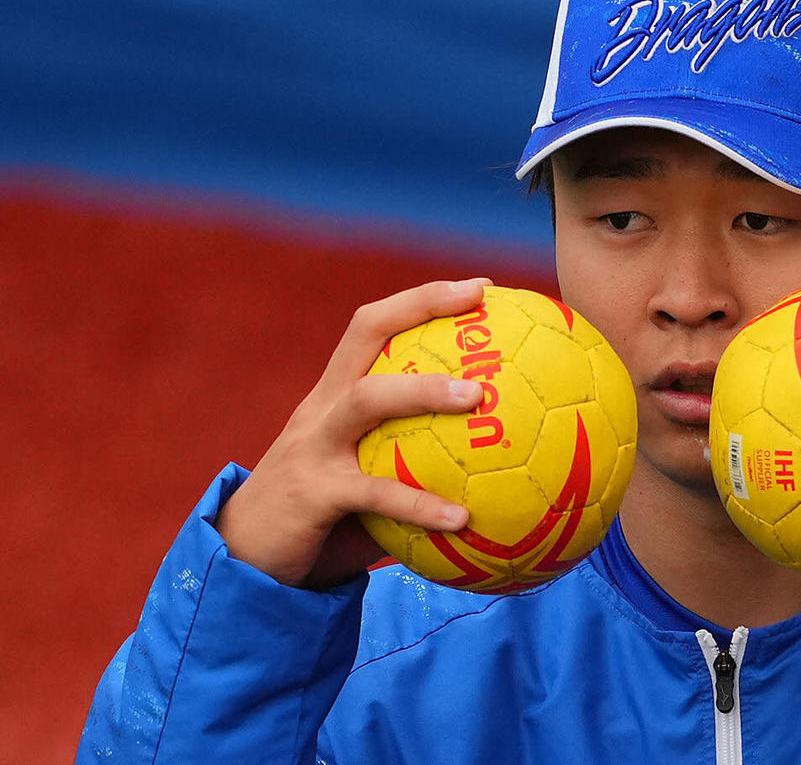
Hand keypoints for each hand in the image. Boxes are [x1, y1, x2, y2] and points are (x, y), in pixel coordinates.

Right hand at [216, 278, 492, 588]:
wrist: (245, 563)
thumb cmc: (325, 520)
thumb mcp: (368, 478)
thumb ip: (418, 465)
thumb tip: (504, 470)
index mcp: (336, 395)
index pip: (375, 326)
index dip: (424, 299)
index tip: (482, 288)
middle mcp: (323, 408)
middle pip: (367, 334)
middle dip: (422, 307)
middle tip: (480, 302)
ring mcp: (313, 446)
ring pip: (368, 399)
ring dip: (425, 390)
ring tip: (478, 397)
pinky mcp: (312, 492)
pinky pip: (374, 494)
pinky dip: (420, 505)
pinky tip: (463, 521)